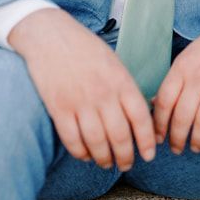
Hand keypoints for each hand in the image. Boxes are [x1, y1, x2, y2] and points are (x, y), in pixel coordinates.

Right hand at [8, 7, 155, 170]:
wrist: (50, 35)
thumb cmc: (85, 48)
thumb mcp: (113, 62)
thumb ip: (125, 87)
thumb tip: (138, 115)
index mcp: (121, 81)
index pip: (141, 118)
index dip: (146, 141)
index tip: (148, 155)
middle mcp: (103, 94)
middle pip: (120, 135)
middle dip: (125, 156)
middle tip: (127, 164)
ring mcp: (80, 102)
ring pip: (97, 142)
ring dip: (104, 158)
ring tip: (106, 164)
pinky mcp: (59, 108)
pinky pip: (72, 139)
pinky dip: (81, 152)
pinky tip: (86, 155)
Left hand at [153, 3, 199, 154]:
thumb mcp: (189, 56)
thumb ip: (174, 80)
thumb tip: (155, 104)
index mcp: (182, 67)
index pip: (164, 102)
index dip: (159, 125)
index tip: (158, 138)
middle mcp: (199, 77)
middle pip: (182, 117)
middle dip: (177, 139)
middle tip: (177, 149)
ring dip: (198, 140)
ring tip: (196, 147)